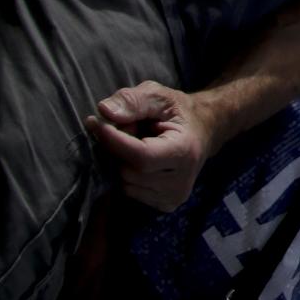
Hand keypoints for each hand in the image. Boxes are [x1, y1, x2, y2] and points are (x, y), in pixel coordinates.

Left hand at [85, 81, 216, 211]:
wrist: (206, 130)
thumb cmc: (179, 111)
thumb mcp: (160, 95)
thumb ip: (133, 100)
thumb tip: (104, 112)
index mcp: (186, 151)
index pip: (140, 155)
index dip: (113, 141)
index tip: (94, 123)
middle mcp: (182, 180)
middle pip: (129, 170)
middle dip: (119, 149)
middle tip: (129, 129)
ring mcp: (175, 196)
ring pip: (126, 184)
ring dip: (122, 163)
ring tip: (139, 144)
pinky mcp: (166, 204)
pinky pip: (130, 192)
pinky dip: (128, 175)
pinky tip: (141, 162)